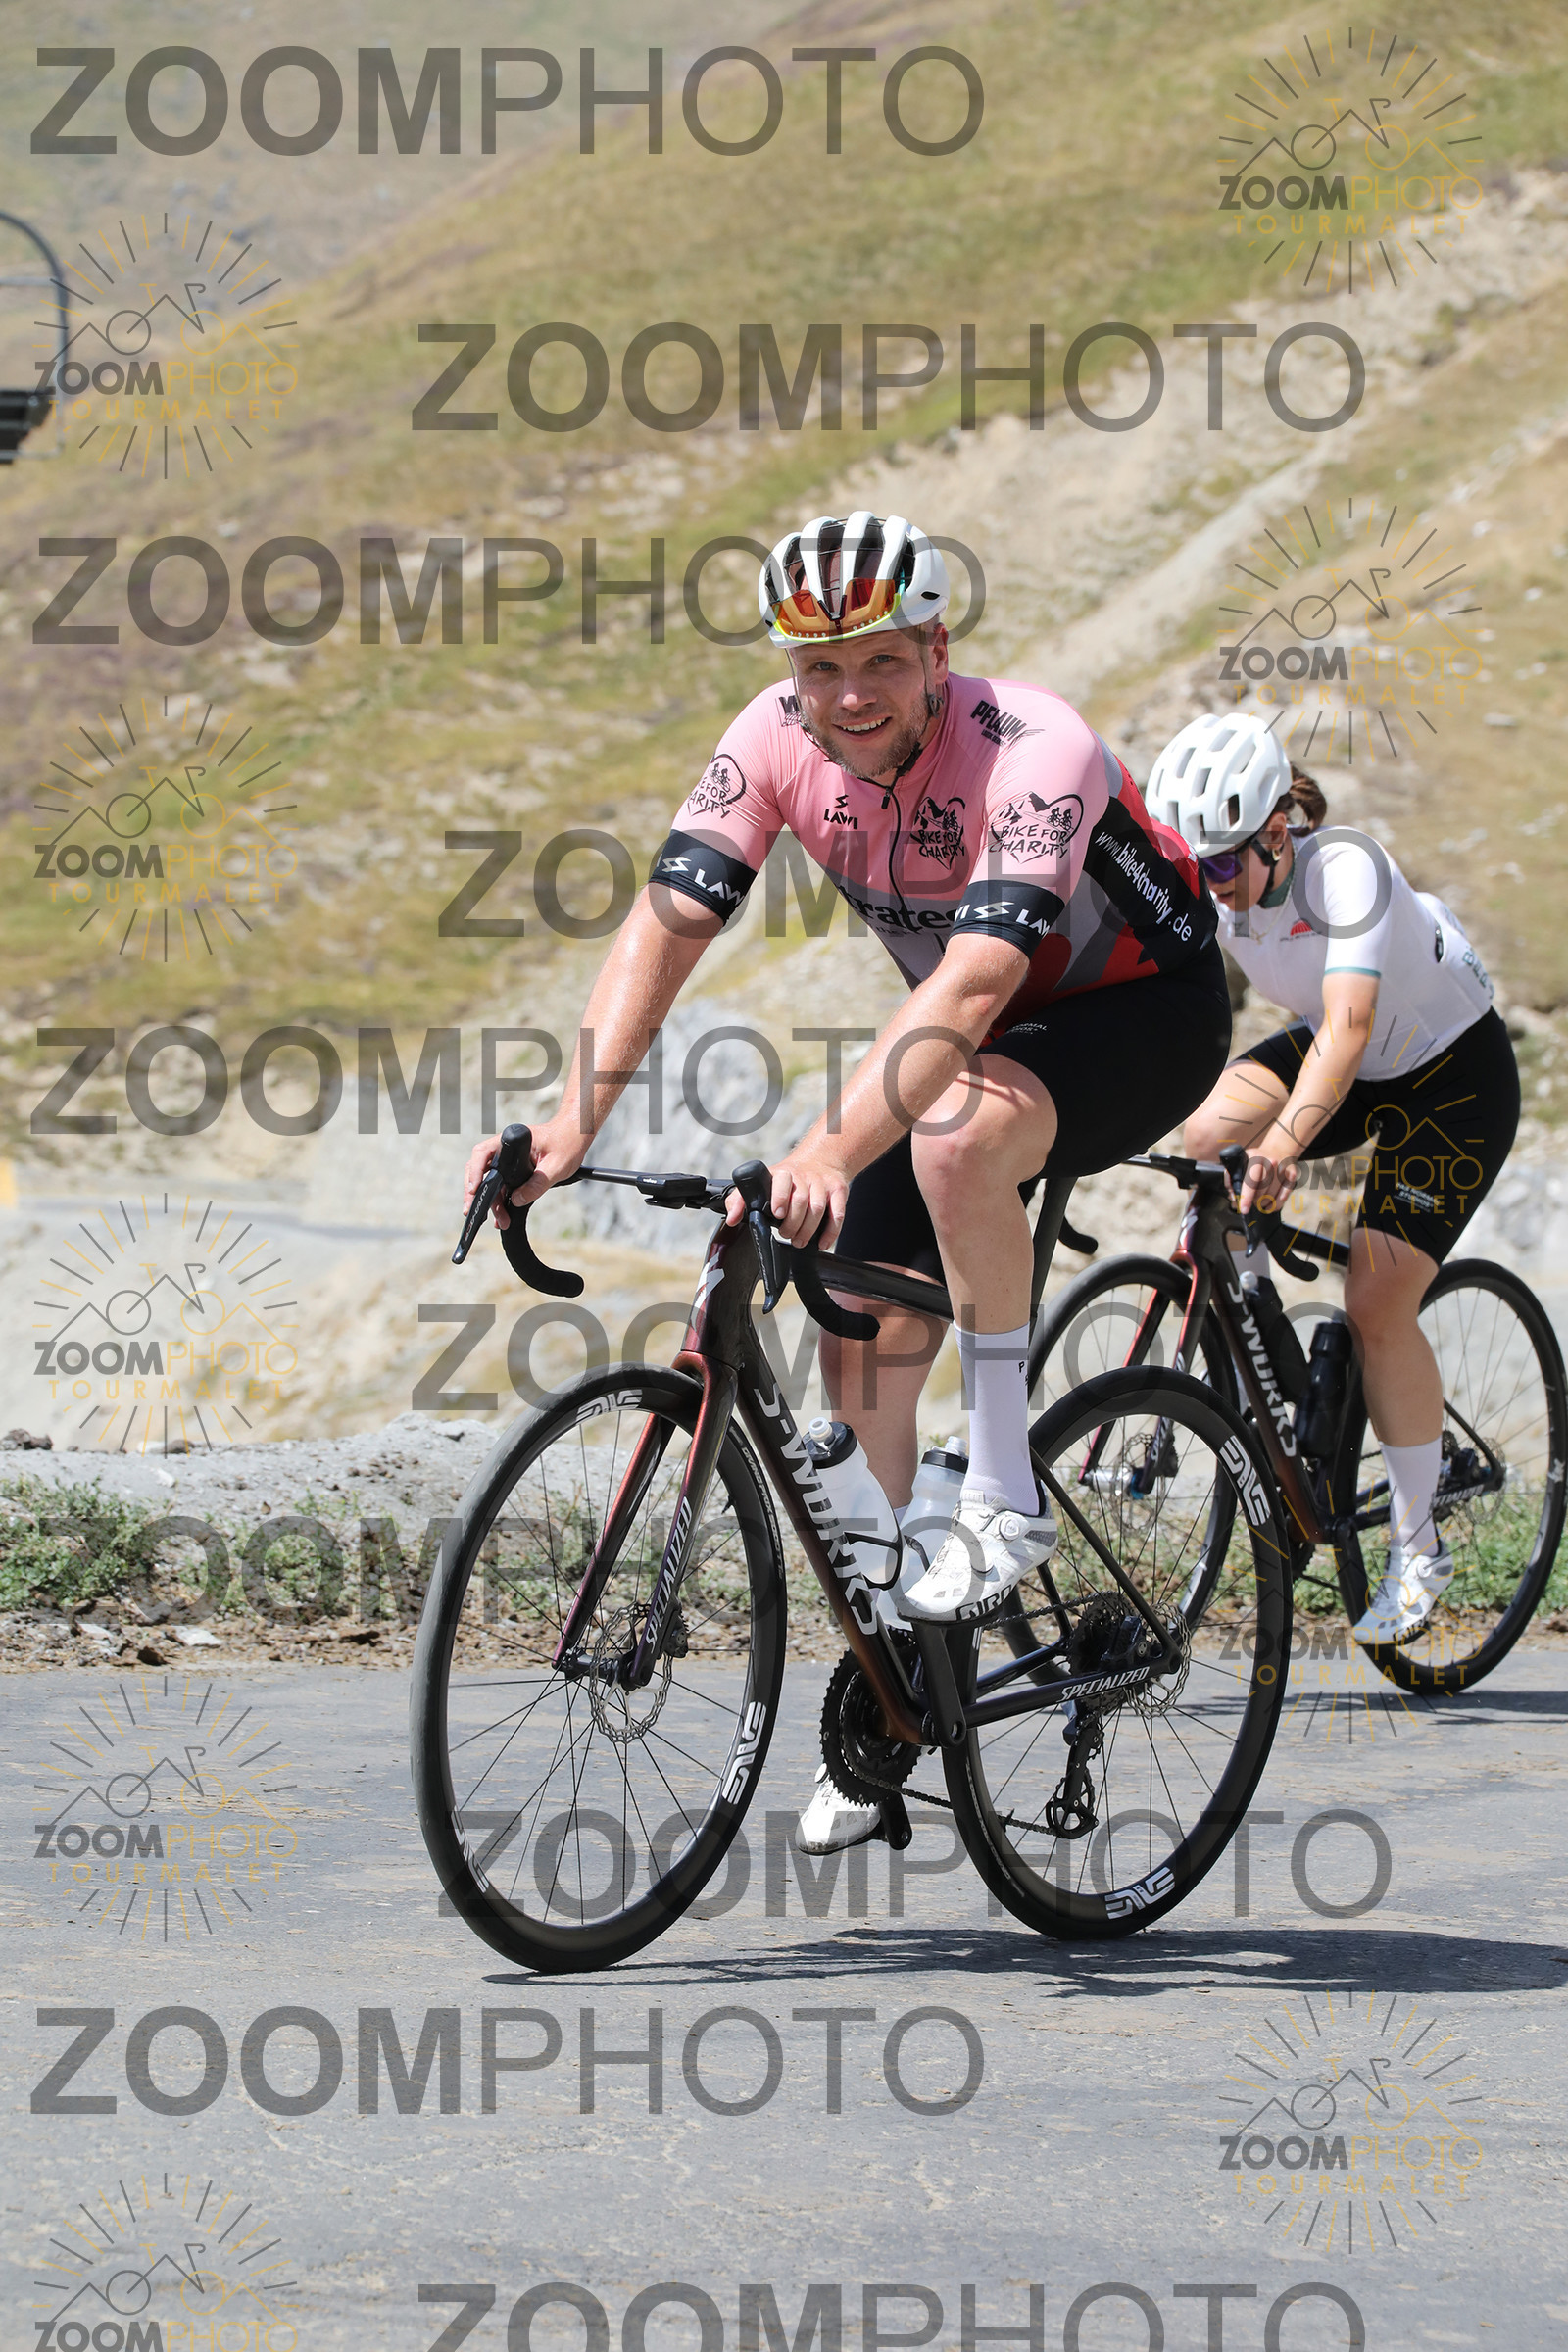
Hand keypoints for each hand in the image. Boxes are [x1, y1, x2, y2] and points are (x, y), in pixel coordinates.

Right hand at [462, 1119, 585, 1230]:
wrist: (575, 1135)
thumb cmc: (568, 1143)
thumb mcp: (556, 1166)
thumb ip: (537, 1183)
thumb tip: (516, 1200)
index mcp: (511, 1141)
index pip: (482, 1153)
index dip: (475, 1172)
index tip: (474, 1190)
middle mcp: (505, 1148)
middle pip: (480, 1170)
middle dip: (475, 1193)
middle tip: (472, 1213)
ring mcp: (507, 1158)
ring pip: (489, 1180)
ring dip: (490, 1201)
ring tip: (499, 1221)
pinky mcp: (513, 1168)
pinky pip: (500, 1184)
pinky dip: (498, 1199)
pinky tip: (501, 1215)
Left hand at [724, 1142, 852, 1247]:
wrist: (821, 1161)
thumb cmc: (788, 1180)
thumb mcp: (763, 1183)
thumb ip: (741, 1199)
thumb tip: (732, 1219)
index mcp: (783, 1173)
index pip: (781, 1182)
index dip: (780, 1197)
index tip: (777, 1214)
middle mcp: (804, 1176)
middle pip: (801, 1200)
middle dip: (793, 1223)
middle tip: (786, 1235)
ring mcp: (822, 1183)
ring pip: (818, 1208)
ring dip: (808, 1230)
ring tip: (799, 1241)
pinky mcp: (838, 1191)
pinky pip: (838, 1213)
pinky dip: (830, 1232)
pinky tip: (822, 1243)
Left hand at [1239, 1135, 1299, 1217]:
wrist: (1278, 1149)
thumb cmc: (1257, 1159)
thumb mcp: (1242, 1160)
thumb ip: (1232, 1176)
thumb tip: (1233, 1194)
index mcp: (1256, 1159)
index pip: (1251, 1182)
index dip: (1247, 1197)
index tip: (1244, 1209)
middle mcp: (1271, 1163)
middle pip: (1262, 1192)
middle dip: (1255, 1200)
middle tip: (1252, 1201)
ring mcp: (1283, 1169)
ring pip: (1272, 1196)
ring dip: (1264, 1204)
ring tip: (1260, 1203)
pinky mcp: (1292, 1176)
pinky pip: (1283, 1197)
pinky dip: (1276, 1204)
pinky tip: (1270, 1206)